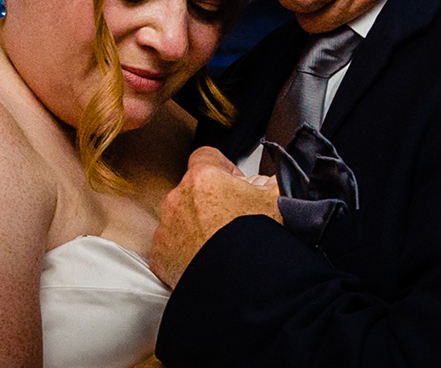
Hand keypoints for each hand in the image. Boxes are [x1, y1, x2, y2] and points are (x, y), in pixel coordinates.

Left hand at [150, 147, 280, 287]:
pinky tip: (208, 260)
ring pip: (180, 218)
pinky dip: (185, 251)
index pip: (207, 155)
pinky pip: (171, 247)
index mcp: (204, 178)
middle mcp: (177, 199)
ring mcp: (166, 229)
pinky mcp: (160, 258)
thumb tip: (269, 181)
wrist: (242, 285)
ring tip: (221, 243)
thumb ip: (273, 181)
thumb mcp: (280, 199)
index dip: (224, 167)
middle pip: (193, 189)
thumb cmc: (258, 240)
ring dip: (197, 225)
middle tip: (235, 217)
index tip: (237, 184)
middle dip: (211, 199)